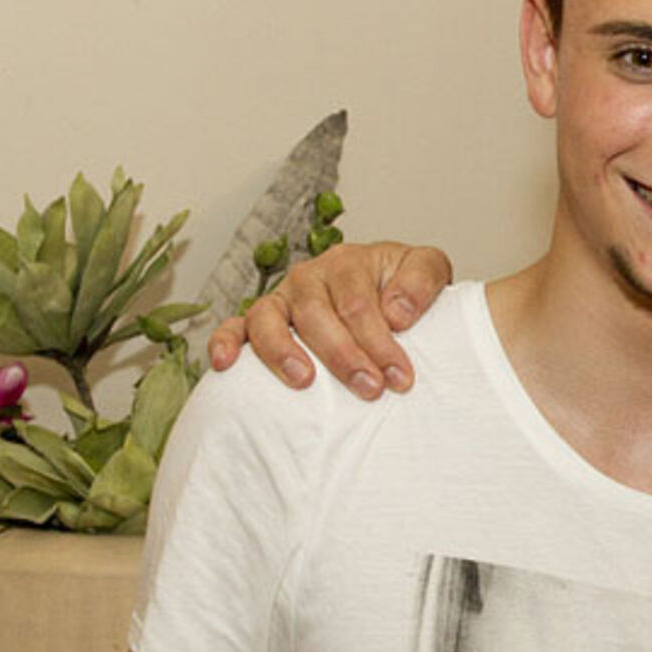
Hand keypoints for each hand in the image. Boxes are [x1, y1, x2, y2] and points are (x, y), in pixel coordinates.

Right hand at [206, 242, 452, 398]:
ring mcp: (281, 299)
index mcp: (348, 262)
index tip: (400, 377)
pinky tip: (225, 364)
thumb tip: (396, 313)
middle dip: (344, 356)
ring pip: (268, 319)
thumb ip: (421, 281)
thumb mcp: (427, 269)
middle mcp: (309, 277)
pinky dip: (225, 341)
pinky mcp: (261, 320)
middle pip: (317, 316)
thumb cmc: (402, 286)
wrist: (387, 289)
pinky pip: (234, 326)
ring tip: (305, 382)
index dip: (379, 342)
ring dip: (284, 352)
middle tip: (370, 389)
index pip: (358, 304)